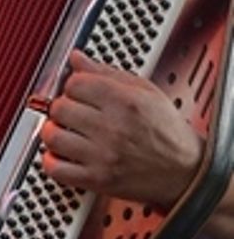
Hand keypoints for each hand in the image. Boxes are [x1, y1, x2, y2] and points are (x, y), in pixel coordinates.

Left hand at [40, 50, 202, 208]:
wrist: (187, 172)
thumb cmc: (168, 132)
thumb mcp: (146, 92)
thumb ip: (106, 73)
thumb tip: (77, 58)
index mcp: (126, 102)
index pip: (75, 83)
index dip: (73, 85)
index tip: (78, 91)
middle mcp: (113, 128)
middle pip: (60, 107)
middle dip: (62, 106)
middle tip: (71, 112)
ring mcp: (103, 156)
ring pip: (52, 136)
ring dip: (53, 132)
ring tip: (64, 131)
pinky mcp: (97, 180)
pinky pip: (55, 169)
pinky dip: (50, 161)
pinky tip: (61, 155)